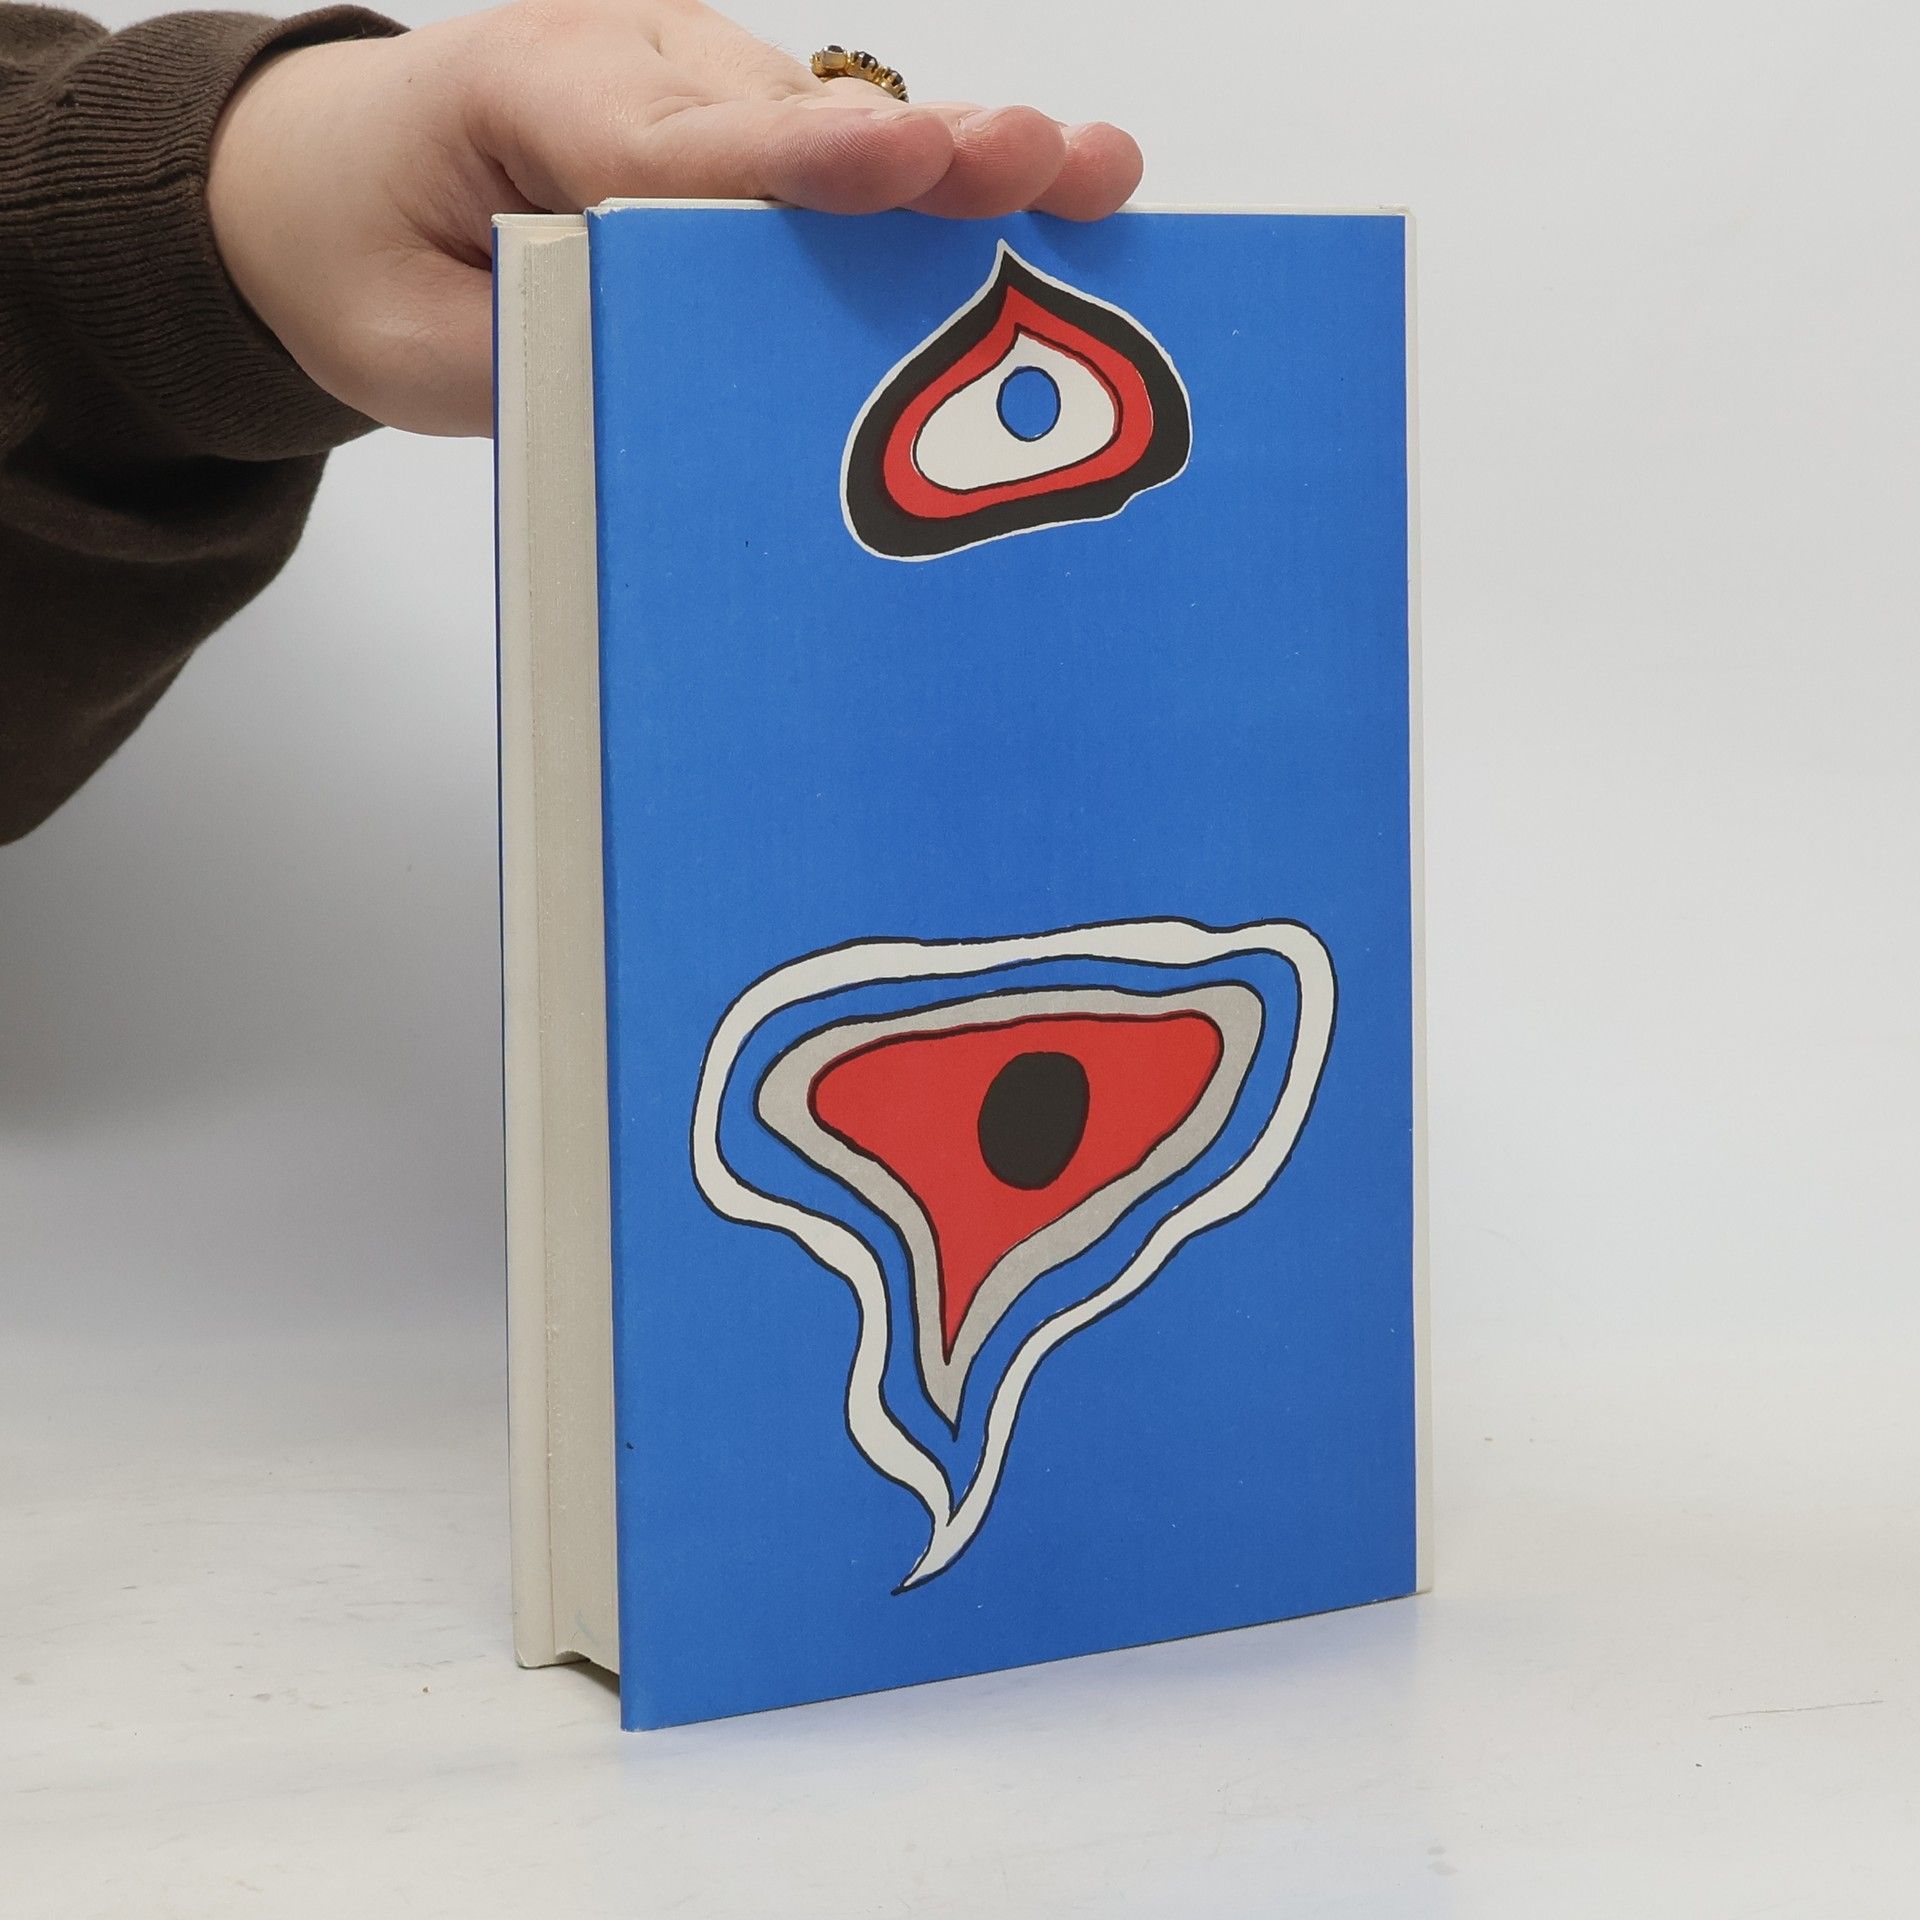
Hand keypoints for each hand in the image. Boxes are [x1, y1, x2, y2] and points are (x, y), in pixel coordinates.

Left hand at [207, 0, 1143, 436]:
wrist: (325, 175)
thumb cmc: (362, 253)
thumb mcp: (410, 347)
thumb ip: (541, 365)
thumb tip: (686, 398)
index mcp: (531, 97)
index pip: (690, 147)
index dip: (814, 165)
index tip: (917, 160)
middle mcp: (632, 63)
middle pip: (800, 125)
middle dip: (931, 154)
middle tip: (1056, 161)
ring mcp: (690, 79)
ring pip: (836, 131)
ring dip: (955, 173)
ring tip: (1091, 179)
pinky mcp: (730, 115)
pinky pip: (834, 154)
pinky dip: (924, 193)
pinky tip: (1039, 192)